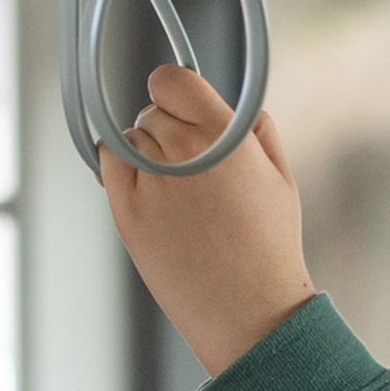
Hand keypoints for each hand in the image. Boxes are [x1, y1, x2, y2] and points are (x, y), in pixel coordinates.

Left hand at [103, 65, 314, 375]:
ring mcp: (151, 182)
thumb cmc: (268, 248)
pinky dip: (120, 170)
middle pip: (151, 113)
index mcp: (223, 134)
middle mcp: (184, 151)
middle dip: (166, 131)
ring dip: (144, 153)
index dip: (173, 91)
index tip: (178, 105)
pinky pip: (109, 166)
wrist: (249, 310)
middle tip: (187, 165)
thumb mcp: (281, 179)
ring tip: (174, 190)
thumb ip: (258, 131)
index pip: (171, 80)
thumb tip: (237, 108)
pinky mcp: (127, 212)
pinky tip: (143, 189)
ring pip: (130, 140)